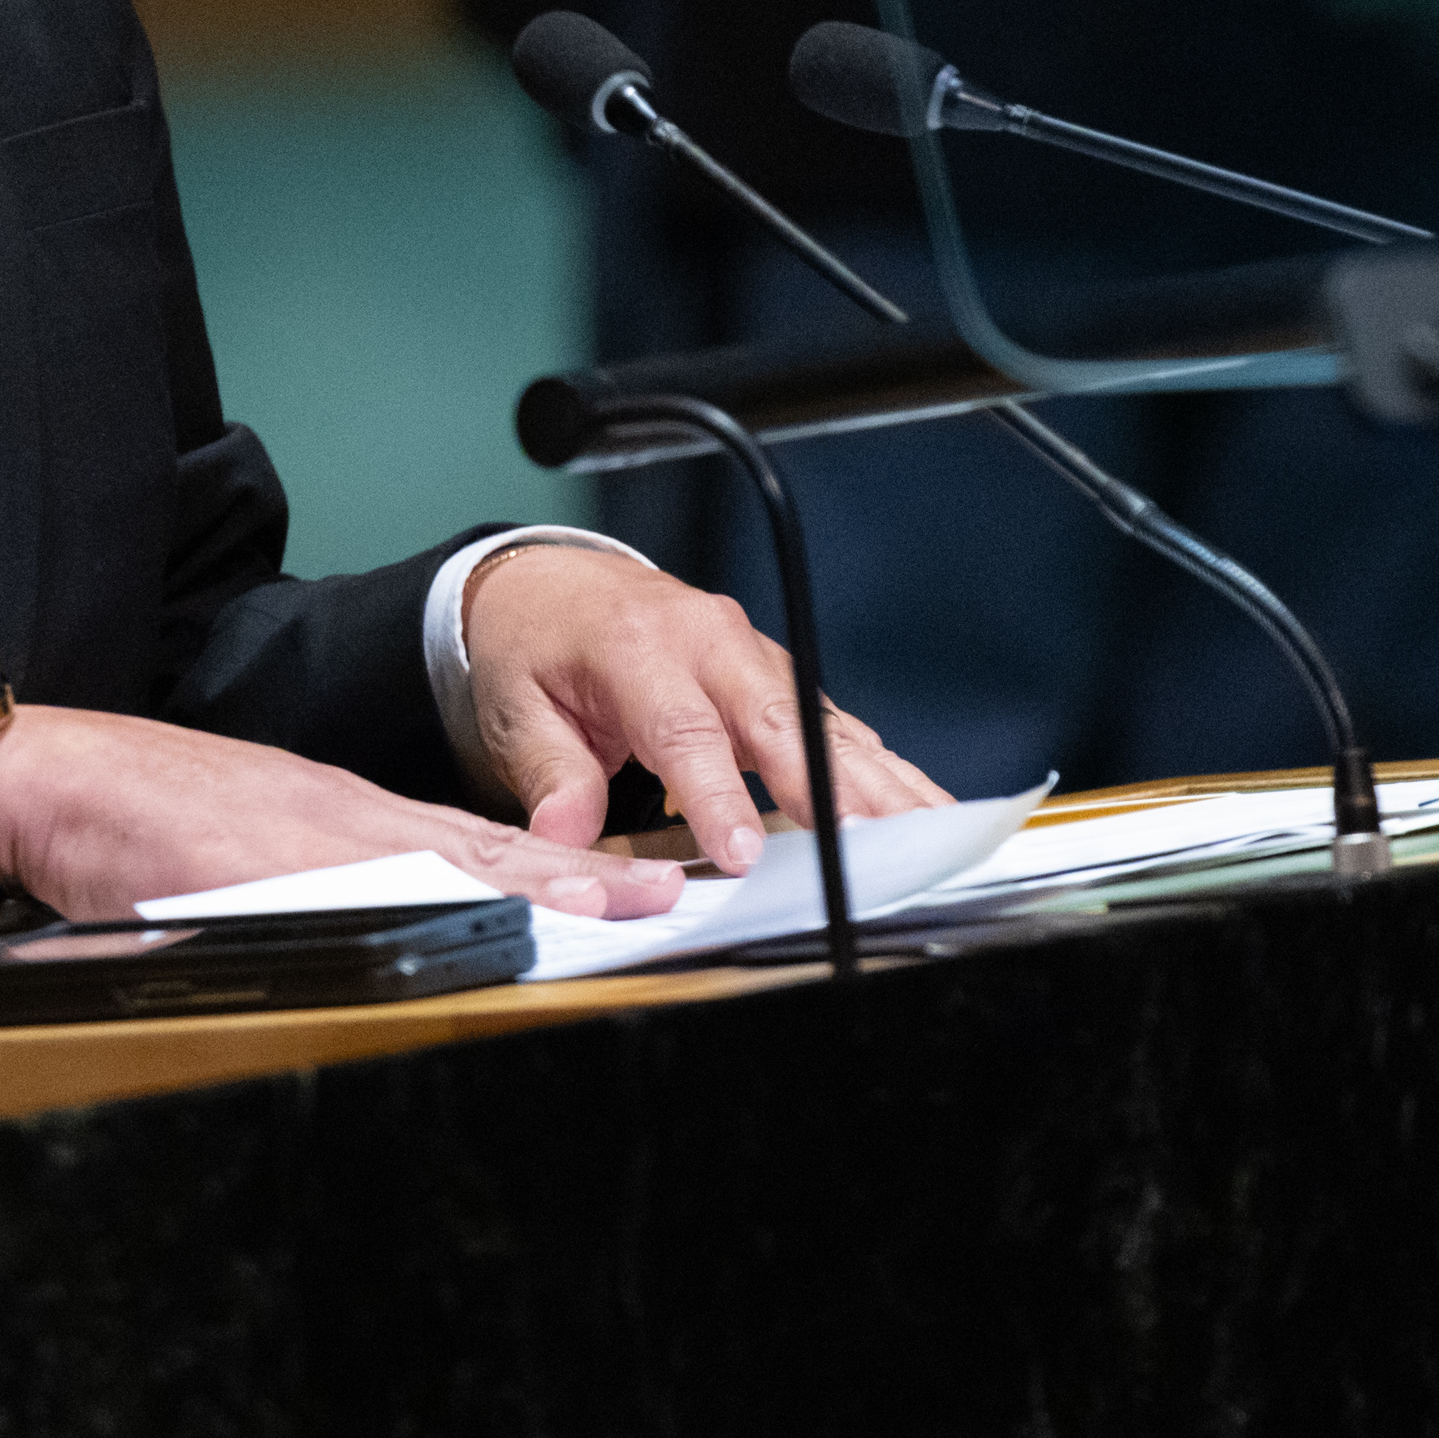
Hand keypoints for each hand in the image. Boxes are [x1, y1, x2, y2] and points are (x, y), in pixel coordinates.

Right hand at [0, 705, 685, 921]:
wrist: (60, 780)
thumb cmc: (152, 815)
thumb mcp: (267, 840)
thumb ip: (335, 873)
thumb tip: (401, 926)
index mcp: (356, 824)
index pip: (485, 848)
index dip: (566, 871)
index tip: (638, 889)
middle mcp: (348, 827)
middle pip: (485, 854)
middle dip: (578, 882)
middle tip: (660, 899)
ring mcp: (306, 845)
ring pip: (437, 866)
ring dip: (525, 890)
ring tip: (601, 909)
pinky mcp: (254, 868)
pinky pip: (349, 891)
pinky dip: (413, 906)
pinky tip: (462, 925)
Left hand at [461, 539, 955, 869]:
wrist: (550, 583)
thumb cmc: (534, 647)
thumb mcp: (515, 708)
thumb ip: (549, 775)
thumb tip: (562, 836)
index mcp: (637, 645)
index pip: (685, 730)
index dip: (718, 797)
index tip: (743, 854)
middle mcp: (709, 641)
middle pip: (778, 720)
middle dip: (829, 786)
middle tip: (870, 843)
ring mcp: (751, 654)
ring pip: (821, 722)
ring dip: (874, 778)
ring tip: (923, 830)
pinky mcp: (774, 674)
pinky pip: (830, 722)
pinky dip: (874, 765)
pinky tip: (915, 802)